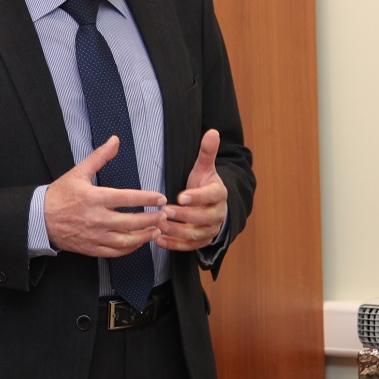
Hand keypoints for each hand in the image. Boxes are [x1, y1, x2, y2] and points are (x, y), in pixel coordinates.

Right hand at [45, 136, 167, 256]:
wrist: (39, 218)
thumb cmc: (59, 195)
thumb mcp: (79, 172)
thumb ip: (100, 157)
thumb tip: (114, 140)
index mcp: (95, 198)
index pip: (127, 198)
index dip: (147, 198)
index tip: (160, 198)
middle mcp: (97, 218)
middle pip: (131, 222)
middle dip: (152, 219)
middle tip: (164, 215)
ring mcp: (94, 236)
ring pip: (126, 240)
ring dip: (145, 236)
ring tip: (156, 230)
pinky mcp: (91, 248)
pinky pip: (115, 252)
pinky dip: (130, 248)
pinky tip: (139, 242)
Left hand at [157, 129, 227, 252]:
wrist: (212, 205)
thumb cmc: (204, 184)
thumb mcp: (204, 168)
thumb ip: (207, 152)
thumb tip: (212, 131)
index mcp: (219, 194)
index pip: (211, 196)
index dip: (197, 197)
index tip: (180, 196)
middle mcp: (218, 214)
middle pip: (204, 218)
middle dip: (184, 216)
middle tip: (165, 211)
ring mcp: (211, 230)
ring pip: (196, 235)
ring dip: (177, 232)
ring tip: (159, 226)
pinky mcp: (202, 242)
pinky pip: (189, 247)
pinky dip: (174, 245)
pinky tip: (159, 240)